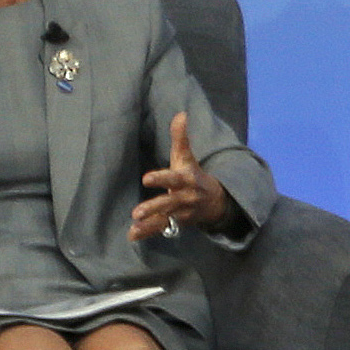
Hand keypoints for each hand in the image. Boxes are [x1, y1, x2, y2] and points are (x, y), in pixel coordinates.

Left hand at [131, 113, 232, 241]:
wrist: (216, 201)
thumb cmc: (193, 175)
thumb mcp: (187, 158)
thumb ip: (181, 138)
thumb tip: (181, 114)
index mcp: (186, 180)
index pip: (173, 178)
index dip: (161, 178)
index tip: (146, 179)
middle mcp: (184, 197)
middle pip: (169, 202)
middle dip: (154, 207)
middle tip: (137, 212)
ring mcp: (180, 213)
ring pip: (165, 218)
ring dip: (149, 222)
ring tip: (134, 222)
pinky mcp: (175, 223)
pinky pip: (161, 229)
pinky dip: (147, 232)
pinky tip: (132, 235)